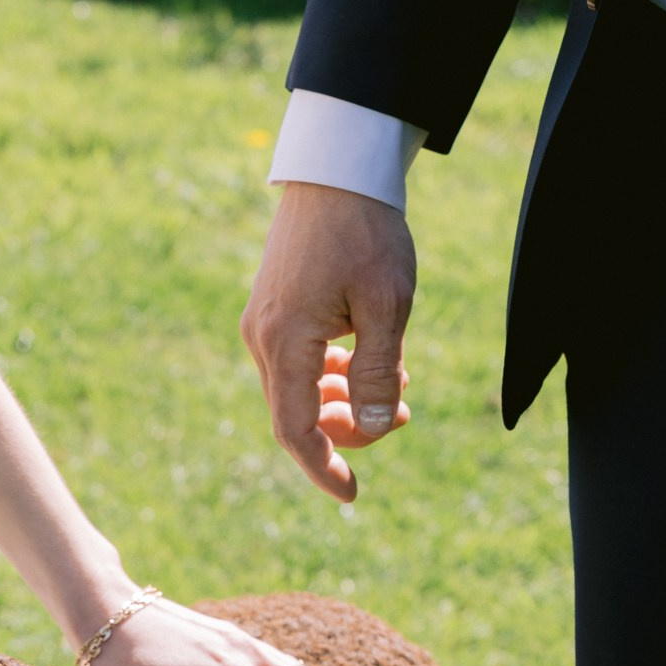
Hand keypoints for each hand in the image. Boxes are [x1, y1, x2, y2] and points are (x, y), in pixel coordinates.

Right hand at [242, 182, 415, 501]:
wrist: (337, 170)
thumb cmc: (366, 232)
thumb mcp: (387, 305)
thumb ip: (377, 372)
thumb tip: (374, 428)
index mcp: (285, 341)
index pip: (295, 430)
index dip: (323, 469)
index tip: (353, 495)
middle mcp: (263, 339)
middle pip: (296, 415)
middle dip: (348, 430)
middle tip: (402, 415)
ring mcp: (264, 324)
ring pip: (297, 391)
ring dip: (343, 402)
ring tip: (396, 382)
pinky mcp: (273, 311)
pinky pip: (298, 364)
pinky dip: (332, 376)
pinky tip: (369, 360)